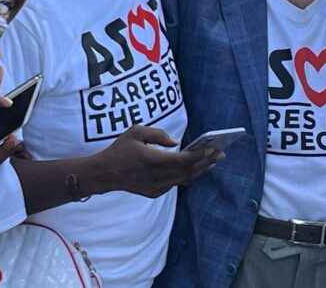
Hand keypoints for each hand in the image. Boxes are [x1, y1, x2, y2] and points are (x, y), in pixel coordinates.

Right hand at [91, 124, 223, 197]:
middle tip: (221, 154)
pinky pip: (175, 184)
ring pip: (184, 179)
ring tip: (213, 162)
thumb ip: (157, 134)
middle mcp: (156, 176)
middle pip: (188, 170)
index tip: (213, 149)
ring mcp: (156, 187)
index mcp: (152, 160)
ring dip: (200, 170)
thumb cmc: (120, 150)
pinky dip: (187, 176)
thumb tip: (175, 142)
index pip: (182, 159)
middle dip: (206, 162)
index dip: (200, 155)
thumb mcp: (135, 132)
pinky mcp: (154, 193)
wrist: (104, 174)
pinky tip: (195, 169)